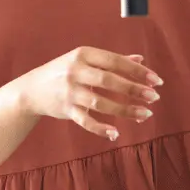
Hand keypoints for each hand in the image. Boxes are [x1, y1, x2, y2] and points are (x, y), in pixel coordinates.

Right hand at [18, 47, 162, 140]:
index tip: (157, 80)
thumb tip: (140, 58)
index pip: (116, 61)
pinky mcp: (66, 110)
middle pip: (109, 81)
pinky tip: (116, 134)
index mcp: (84, 54)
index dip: (138, 71)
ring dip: (125, 110)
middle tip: (155, 97)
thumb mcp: (85, 60)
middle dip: (134, 90)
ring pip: (101, 103)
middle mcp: (76, 71)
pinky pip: (86, 121)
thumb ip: (113, 60)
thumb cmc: (65, 71)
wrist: (32, 89)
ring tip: (145, 114)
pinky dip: (101, 129)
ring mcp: (70, 91)